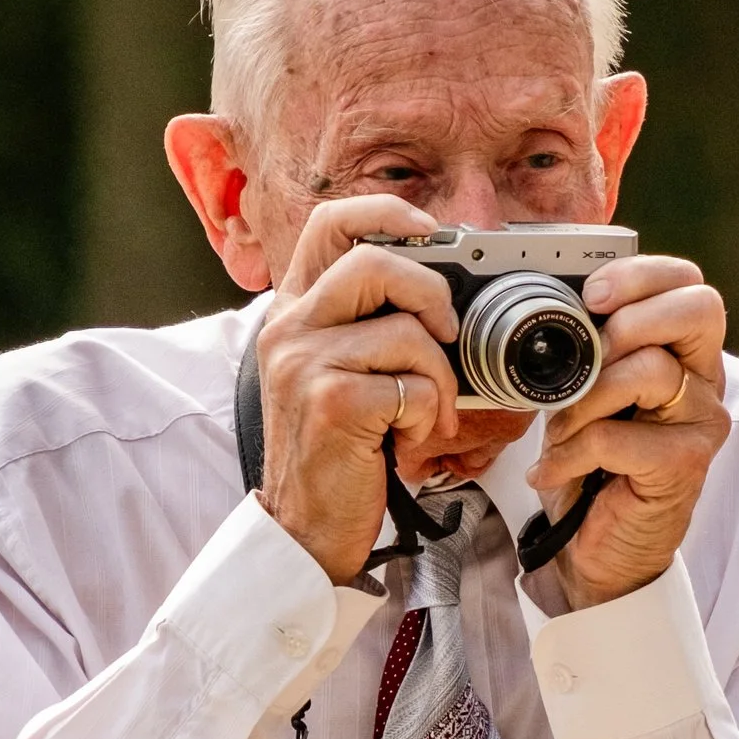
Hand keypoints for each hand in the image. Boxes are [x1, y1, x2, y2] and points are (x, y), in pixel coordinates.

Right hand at [252, 200, 464, 584]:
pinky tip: (410, 438)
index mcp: (294, 310)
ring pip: (406, 330)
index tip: (431, 232)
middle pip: (376, 262)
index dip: (388, 213)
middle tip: (449, 336)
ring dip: (440, 377)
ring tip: (428, 411)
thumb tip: (444, 291)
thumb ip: (368, 323)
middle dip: (433, 294)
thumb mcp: (338, 372)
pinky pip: (412, 385)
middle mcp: (290, 328)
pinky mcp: (332, 404)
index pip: (331, 223)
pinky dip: (429, 414)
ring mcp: (305, 364)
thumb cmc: (336, 449)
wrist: (303, 525)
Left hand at [532, 255, 728, 609]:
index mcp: (683, 350)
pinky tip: (553, 470)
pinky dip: (571, 452)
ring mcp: (700, 422)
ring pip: (650, 370)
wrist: (599, 549)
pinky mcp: (683, 465)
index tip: (590, 295)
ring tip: (561, 429)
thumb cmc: (593, 465)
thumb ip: (584, 348)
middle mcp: (705, 379)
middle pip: (699, 308)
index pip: (688, 283)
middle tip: (588, 354)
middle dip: (630, 319)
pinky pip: (618, 436)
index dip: (641, 275)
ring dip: (584, 398)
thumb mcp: (585, 392)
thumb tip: (545, 301)